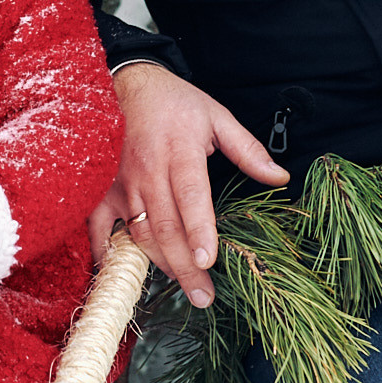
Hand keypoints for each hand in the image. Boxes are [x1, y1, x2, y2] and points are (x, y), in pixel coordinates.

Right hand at [89, 63, 289, 306]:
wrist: (128, 85)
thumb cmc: (176, 103)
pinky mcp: (104, 191)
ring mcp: (122, 184)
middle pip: (166, 227)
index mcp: (179, 153)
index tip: (209, 260)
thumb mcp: (217, 117)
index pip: (190, 196)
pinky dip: (107, 254)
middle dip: (185, 267)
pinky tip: (123, 275)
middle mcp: (148, 172)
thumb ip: (248, 150)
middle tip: (204, 297)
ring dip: (160, 265)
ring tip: (183, 288)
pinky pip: (100, 228)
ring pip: (140, 234)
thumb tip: (280, 177)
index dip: (199, 230)